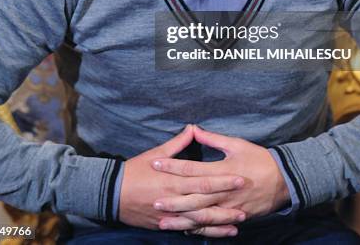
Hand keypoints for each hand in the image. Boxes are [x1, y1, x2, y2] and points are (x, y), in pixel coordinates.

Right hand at [119, 124, 245, 234]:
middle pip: (205, 201)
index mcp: (173, 180)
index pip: (203, 180)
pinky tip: (224, 232)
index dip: (223, 179)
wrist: (113, 194)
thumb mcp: (155, 153)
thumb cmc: (135, 170)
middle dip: (227, 199)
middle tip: (247, 196)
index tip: (240, 176)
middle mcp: (174, 199)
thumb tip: (192, 127)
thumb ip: (177, 144)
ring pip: (201, 219)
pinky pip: (191, 230)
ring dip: (222, 219)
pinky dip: (209, 232)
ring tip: (241, 217)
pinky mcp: (168, 225)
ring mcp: (172, 215)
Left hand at [151, 125, 290, 236]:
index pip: (191, 169)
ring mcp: (229, 207)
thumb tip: (193, 128)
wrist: (284, 180)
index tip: (155, 164)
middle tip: (153, 201)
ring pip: (201, 216)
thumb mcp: (236, 144)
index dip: (172, 166)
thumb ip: (213, 138)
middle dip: (172, 199)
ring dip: (181, 219)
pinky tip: (184, 230)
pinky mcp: (235, 216)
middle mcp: (223, 191)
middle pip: (192, 197)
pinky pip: (214, 225)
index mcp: (221, 171)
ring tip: (163, 221)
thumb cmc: (258, 158)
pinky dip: (199, 229)